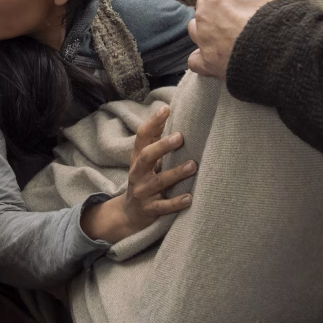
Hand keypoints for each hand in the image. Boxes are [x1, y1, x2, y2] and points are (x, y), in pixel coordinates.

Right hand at [81, 106, 195, 241]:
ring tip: (193, 165)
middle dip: (162, 146)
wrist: (129, 214)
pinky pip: (163, 207)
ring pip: (159, 181)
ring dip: (176, 173)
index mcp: (138, 158)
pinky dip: (176, 203)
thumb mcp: (145, 160)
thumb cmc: (144, 179)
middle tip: (180, 137)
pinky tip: (189, 198)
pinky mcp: (149, 209)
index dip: (153, 122)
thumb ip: (155, 139)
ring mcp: (143, 192)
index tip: (166, 109)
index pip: (142, 137)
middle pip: (146, 156)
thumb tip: (167, 110)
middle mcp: (138, 173)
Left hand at [188, 0, 304, 78]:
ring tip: (227, 29)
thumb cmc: (281, 10)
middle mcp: (205, 13)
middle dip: (219, 1)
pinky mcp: (209, 63)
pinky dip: (204, 56)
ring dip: (208, 26)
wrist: (285, 53)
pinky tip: (216, 54)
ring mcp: (205, 40)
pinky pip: (196, 59)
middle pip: (206, 0)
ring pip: (197, 27)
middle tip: (242, 9)